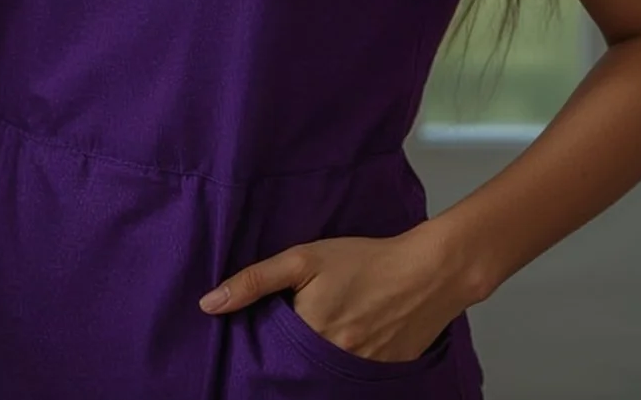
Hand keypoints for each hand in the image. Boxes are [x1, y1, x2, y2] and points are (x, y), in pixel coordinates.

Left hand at [199, 230, 473, 363]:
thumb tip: (209, 305)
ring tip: (321, 342)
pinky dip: (344, 371)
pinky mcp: (382, 376)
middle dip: (289, 362)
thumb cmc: (365, 260)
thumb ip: (255, 281)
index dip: (262, 352)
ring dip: (315, 367)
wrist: (430, 272)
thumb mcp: (304, 260)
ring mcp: (360, 373)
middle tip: (289, 343)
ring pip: (323, 378)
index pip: (270, 357)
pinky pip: (352, 381)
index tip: (257, 345)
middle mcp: (332, 362)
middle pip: (296, 372)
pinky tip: (349, 346)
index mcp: (308, 335)